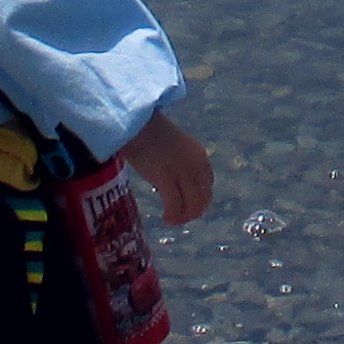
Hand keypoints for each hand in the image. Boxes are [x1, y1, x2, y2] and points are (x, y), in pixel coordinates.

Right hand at [123, 113, 214, 228]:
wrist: (136, 123)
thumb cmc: (148, 133)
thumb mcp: (174, 148)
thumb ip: (180, 163)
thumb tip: (174, 182)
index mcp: (200, 156)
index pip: (208, 185)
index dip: (200, 200)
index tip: (188, 206)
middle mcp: (196, 165)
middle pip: (203, 198)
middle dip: (193, 212)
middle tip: (179, 218)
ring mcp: (182, 172)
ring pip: (192, 205)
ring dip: (183, 217)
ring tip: (172, 220)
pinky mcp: (166, 178)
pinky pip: (175, 206)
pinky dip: (173, 216)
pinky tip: (166, 219)